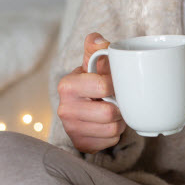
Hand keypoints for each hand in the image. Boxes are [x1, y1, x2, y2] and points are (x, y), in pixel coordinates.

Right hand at [56, 33, 126, 153]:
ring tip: (112, 112)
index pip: (102, 86)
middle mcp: (65, 109)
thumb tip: (100, 41)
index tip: (115, 84)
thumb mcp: (93, 63)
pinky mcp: (81, 144)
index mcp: (67, 85)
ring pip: (112, 129)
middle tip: (116, 101)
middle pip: (109, 113)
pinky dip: (114, 134)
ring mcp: (71, 129)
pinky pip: (110, 142)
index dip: (115, 85)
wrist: (83, 107)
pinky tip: (107, 125)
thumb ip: (97, 48)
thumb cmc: (92, 82)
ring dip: (119, 121)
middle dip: (119, 107)